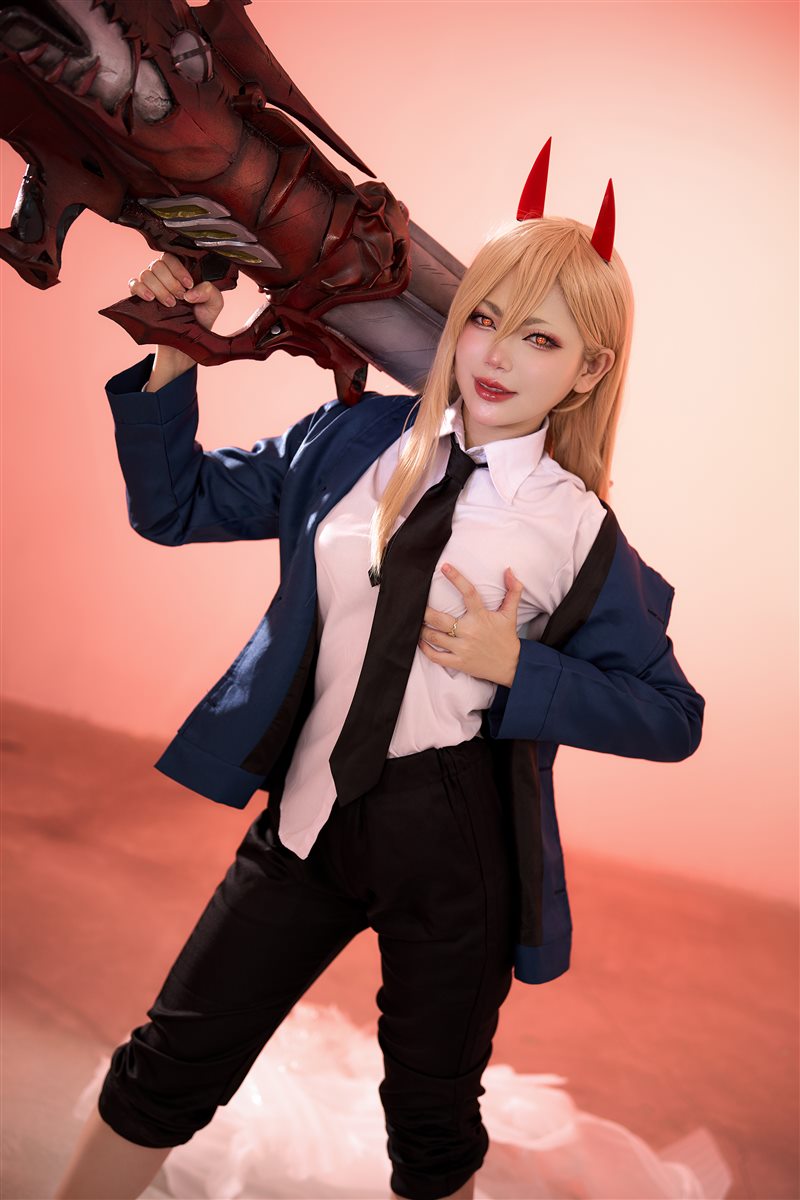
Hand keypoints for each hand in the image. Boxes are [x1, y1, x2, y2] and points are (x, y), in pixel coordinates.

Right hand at [127, 251, 223, 331]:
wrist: (186, 341)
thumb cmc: (200, 319)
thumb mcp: (214, 305)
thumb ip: (210, 292)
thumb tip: (191, 292)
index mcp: (179, 271)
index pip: (172, 258)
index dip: (178, 269)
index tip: (189, 285)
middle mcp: (162, 275)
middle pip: (157, 265)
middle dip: (170, 282)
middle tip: (180, 298)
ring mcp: (150, 285)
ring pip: (146, 274)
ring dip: (159, 288)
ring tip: (170, 304)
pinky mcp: (139, 297)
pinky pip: (133, 285)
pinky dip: (140, 289)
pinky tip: (151, 299)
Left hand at [418, 564, 522, 687]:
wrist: (511, 665)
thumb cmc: (506, 638)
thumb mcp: (510, 614)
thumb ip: (513, 591)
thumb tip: (509, 570)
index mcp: (481, 617)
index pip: (468, 593)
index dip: (456, 578)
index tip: (445, 567)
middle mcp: (469, 632)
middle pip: (440, 619)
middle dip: (425, 612)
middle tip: (415, 604)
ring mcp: (462, 648)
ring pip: (434, 637)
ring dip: (422, 629)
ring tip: (416, 622)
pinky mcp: (458, 662)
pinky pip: (436, 656)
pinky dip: (425, 649)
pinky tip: (420, 641)